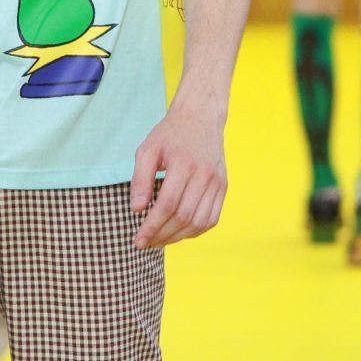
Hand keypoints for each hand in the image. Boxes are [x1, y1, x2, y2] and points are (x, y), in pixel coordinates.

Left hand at [130, 91, 227, 247]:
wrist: (200, 117)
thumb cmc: (170, 134)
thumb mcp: (147, 150)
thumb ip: (140, 179)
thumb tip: (137, 210)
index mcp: (184, 164)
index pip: (167, 205)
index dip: (152, 226)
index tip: (138, 239)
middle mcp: (205, 175)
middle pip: (184, 217)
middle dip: (162, 235)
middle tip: (145, 242)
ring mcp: (217, 182)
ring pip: (199, 222)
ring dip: (178, 237)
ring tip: (160, 240)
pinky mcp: (223, 187)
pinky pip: (211, 218)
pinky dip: (195, 231)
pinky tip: (178, 232)